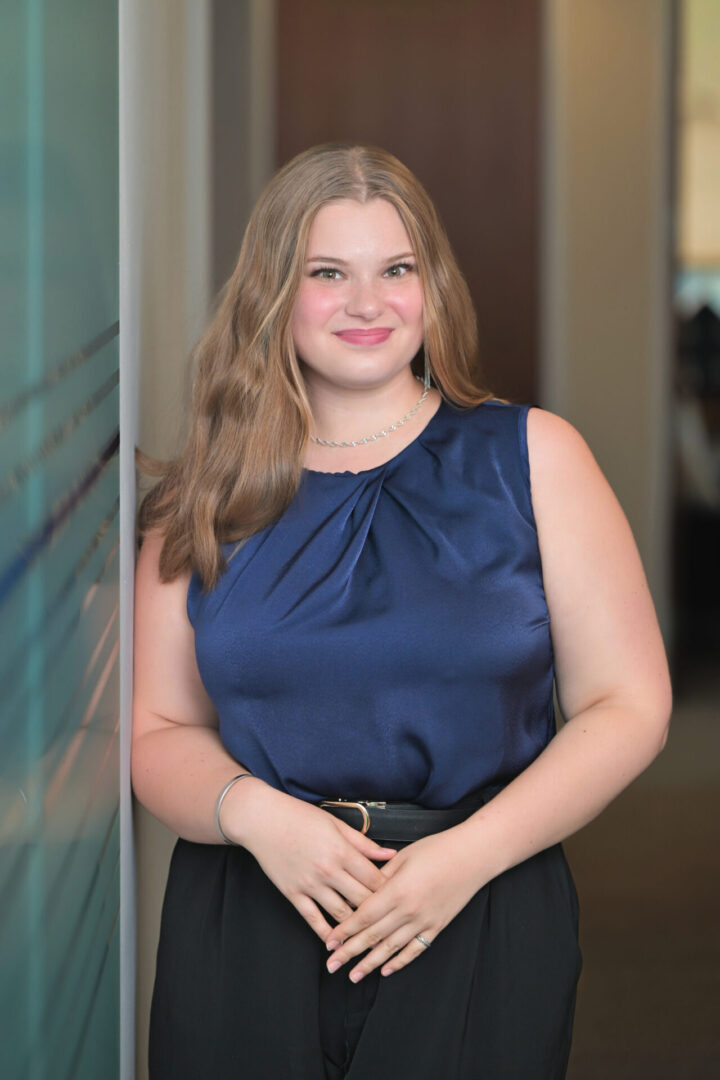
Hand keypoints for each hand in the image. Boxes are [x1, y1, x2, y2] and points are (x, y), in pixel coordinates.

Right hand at [228, 784, 397, 944]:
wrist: (262, 819)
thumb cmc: (300, 817)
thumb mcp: (336, 824)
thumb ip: (364, 843)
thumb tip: (389, 855)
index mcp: (342, 851)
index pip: (374, 879)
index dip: (390, 891)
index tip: (400, 899)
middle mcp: (328, 870)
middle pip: (362, 900)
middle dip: (379, 913)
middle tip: (391, 923)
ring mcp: (310, 884)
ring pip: (341, 914)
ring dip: (356, 929)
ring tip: (370, 939)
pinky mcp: (293, 893)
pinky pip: (313, 919)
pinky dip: (326, 933)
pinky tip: (336, 942)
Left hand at [324, 824, 485, 981]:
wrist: (473, 856)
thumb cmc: (438, 849)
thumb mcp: (403, 856)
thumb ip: (381, 876)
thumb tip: (361, 890)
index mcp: (398, 890)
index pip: (364, 917)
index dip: (345, 932)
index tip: (330, 943)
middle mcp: (409, 910)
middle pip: (373, 936)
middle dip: (350, 953)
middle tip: (332, 965)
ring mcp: (424, 921)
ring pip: (391, 948)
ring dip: (370, 964)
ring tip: (354, 976)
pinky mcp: (437, 926)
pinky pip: (415, 949)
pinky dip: (399, 962)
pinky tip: (386, 970)